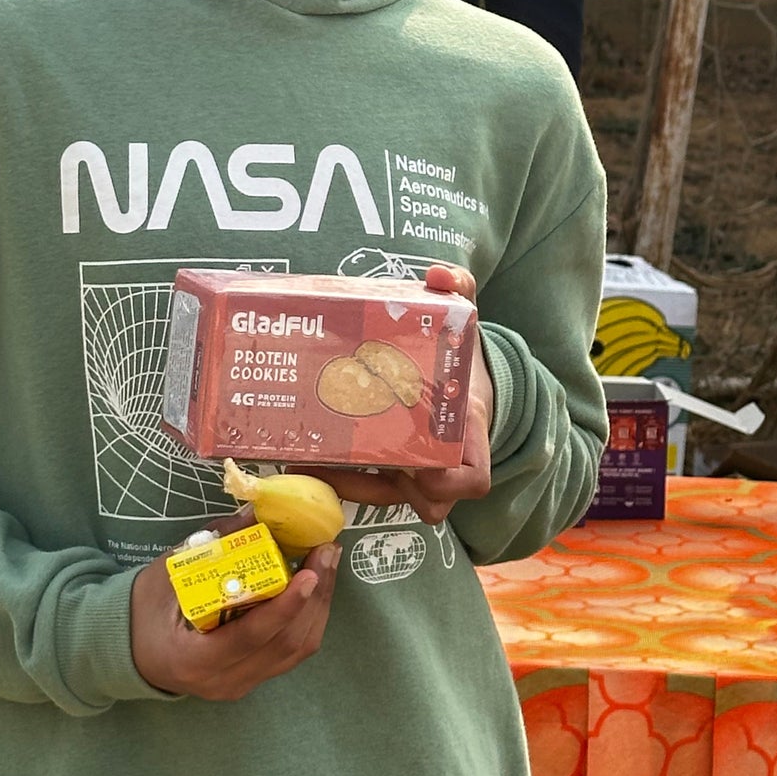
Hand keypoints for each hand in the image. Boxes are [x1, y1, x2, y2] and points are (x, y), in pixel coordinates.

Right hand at [130, 540, 340, 700]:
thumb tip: (256, 514)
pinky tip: (315, 587)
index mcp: (193, 660)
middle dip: (314, 598)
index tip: (309, 575)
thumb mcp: (168, 574)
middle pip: (283, 646)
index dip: (284, 608)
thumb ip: (211, 547)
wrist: (128, 650)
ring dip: (319, 606)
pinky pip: (290, 653)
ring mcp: (240, 684)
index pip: (248, 638)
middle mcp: (222, 681)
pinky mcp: (252, 678)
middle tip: (326, 553)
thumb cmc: (143, 610)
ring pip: (295, 651)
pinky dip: (309, 618)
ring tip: (327, 564)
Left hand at [299, 263, 492, 526]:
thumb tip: (440, 275)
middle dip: (386, 487)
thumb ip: (459, 291)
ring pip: (389, 499)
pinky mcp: (391, 474)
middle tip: (343, 461)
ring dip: (350, 486)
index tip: (424, 468)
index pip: (474, 478)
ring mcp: (417, 474)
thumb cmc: (461, 358)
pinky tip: (302, 456)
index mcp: (470, 432)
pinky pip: (368, 489)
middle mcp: (445, 462)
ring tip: (306, 462)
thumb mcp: (466, 320)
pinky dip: (338, 478)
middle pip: (427, 500)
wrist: (461, 381)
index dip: (452, 482)